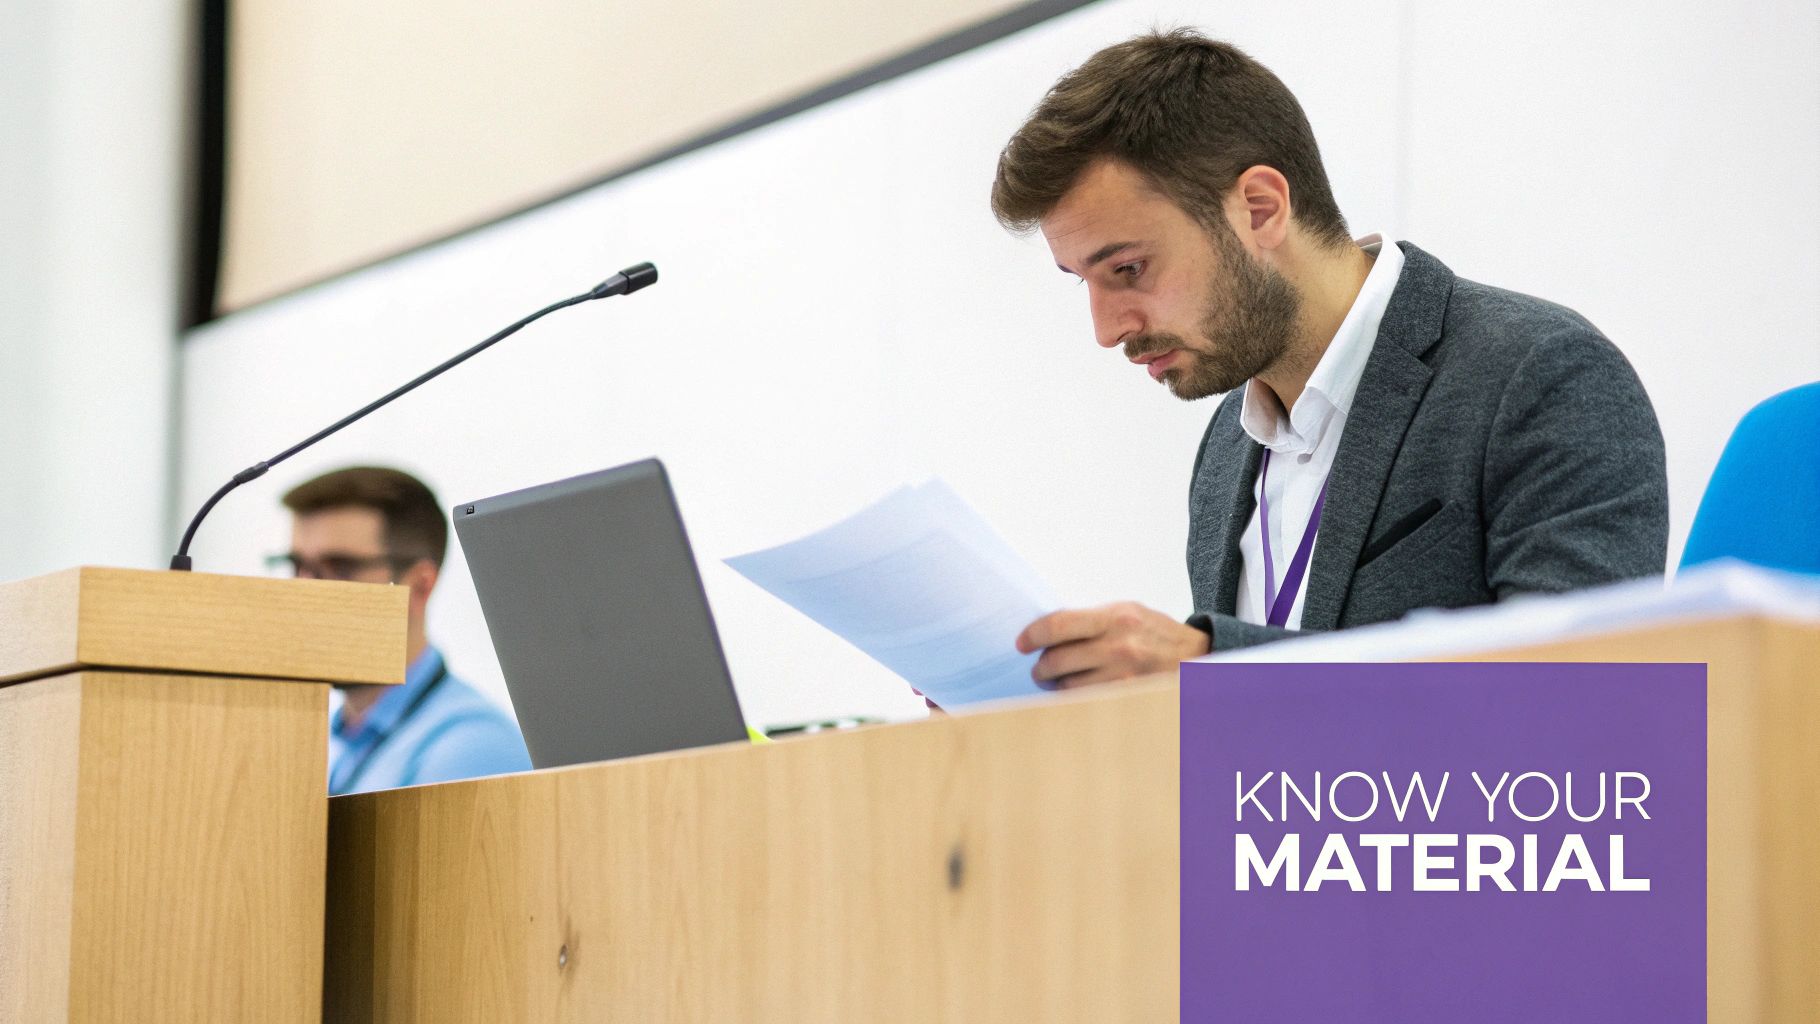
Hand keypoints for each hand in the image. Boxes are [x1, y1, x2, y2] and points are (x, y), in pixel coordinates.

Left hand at [1016, 601, 1210, 688]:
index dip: (1032, 635)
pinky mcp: (1128, 698)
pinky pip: (1086, 702)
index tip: (1021, 643)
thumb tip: (1047, 632)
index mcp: (1115, 617)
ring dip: (1055, 686)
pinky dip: (1074, 699)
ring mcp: (1124, 676)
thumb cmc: (1155, 633)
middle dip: (1041, 667)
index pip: (1058, 625)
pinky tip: (1076, 693)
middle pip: (1057, 661)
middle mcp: (1118, 646)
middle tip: (1040, 669)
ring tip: (1057, 682)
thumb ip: (1090, 621)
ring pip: (1068, 687)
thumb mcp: (1126, 613)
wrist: (1198, 658)